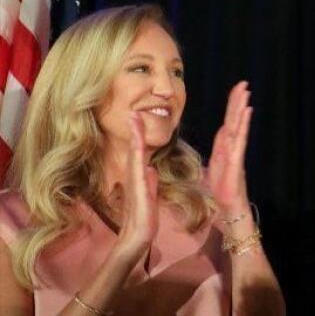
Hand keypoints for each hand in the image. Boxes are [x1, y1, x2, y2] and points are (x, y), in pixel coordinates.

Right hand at [111, 113, 158, 263]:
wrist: (139, 235)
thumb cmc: (143, 217)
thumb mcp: (150, 195)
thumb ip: (150, 182)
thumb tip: (151, 169)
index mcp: (139, 176)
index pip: (139, 152)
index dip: (139, 135)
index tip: (138, 118)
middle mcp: (135, 176)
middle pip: (135, 147)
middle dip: (135, 129)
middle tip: (134, 110)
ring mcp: (135, 180)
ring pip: (135, 153)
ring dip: (135, 135)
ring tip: (135, 117)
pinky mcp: (138, 187)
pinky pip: (138, 167)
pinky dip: (138, 154)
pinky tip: (138, 143)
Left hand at [205, 81, 252, 217]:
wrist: (231, 214)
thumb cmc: (223, 197)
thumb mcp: (212, 173)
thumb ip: (216, 158)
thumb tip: (218, 148)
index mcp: (224, 151)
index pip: (227, 125)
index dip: (230, 109)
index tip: (235, 92)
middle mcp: (232, 150)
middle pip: (234, 122)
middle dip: (237, 102)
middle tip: (243, 83)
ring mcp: (235, 156)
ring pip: (238, 128)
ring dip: (241, 108)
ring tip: (245, 92)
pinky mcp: (236, 164)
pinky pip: (240, 141)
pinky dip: (243, 125)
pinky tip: (247, 112)